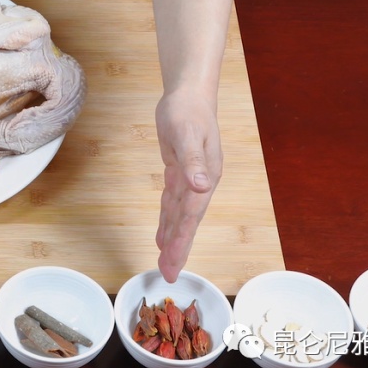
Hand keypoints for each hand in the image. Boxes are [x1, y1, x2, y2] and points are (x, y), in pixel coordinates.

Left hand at [153, 88, 222, 282]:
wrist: (189, 95)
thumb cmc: (188, 111)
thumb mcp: (187, 133)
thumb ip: (194, 161)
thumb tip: (201, 186)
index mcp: (204, 176)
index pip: (191, 214)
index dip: (182, 238)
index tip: (172, 259)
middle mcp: (200, 183)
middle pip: (187, 221)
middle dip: (178, 247)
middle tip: (168, 273)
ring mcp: (191, 179)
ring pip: (179, 215)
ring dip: (172, 238)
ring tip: (164, 262)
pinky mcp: (179, 173)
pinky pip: (172, 202)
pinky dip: (167, 219)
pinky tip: (162, 235)